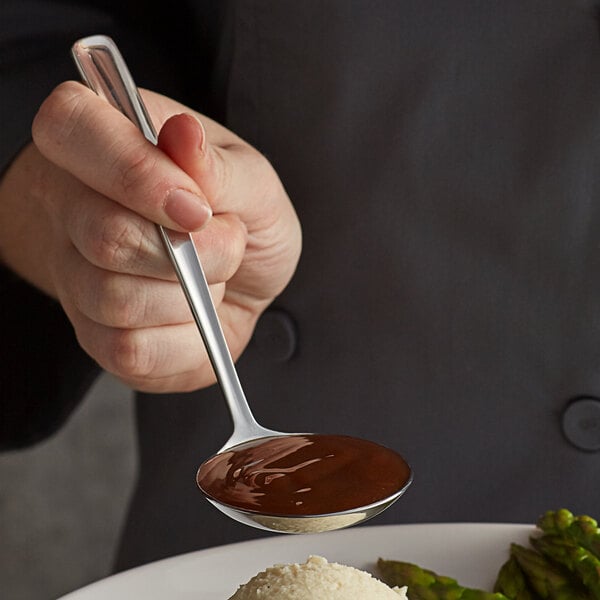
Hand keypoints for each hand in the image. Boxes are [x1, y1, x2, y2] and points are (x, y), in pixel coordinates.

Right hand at [0, 82, 300, 391]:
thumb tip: (182, 136)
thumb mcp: (251, 180)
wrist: (244, 275)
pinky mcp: (94, 335)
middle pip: (105, 237)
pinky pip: (130, 350)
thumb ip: (218, 166)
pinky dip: (186, 340)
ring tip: (212, 277)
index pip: (71, 128)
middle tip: (229, 242)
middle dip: (194, 253)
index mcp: (106, 140)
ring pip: (117, 301)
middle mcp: (75, 206)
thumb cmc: (241, 217)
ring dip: (193, 297)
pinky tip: (196, 315)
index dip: (136, 174)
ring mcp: (76, 275)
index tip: (198, 207)